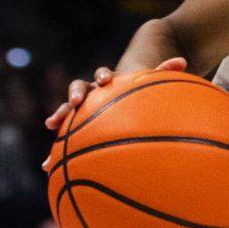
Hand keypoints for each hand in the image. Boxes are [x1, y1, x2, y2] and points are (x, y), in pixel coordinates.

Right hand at [42, 57, 187, 156]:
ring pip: (65, 112)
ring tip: (51, 125)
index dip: (103, 76)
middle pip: (78, 88)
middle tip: (76, 102)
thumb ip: (163, 71)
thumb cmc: (135, 92)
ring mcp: (81, 110)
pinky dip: (55, 153)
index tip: (106, 80)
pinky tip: (46, 167)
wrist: (118, 98)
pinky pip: (64, 139)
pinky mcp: (75, 126)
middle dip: (76, 94)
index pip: (101, 75)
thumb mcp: (148, 82)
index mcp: (107, 82)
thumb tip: (182, 59)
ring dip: (59, 117)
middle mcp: (90, 93)